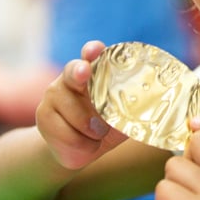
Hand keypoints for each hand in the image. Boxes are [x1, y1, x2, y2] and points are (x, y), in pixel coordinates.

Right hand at [35, 40, 126, 170]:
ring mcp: (54, 95)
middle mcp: (71, 78)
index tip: (95, 50)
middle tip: (84, 72)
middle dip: (80, 71)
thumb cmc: (106, 126)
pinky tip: (84, 143)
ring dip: (93, 131)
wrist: (78, 149)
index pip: (92, 55)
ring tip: (97, 134)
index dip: (93, 51)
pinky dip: (82, 145)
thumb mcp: (123, 117)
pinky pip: (67, 134)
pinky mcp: (43, 115)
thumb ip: (133, 109)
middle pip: (74, 72)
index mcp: (94, 72)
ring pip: (77, 114)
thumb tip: (156, 105)